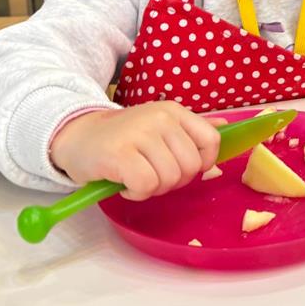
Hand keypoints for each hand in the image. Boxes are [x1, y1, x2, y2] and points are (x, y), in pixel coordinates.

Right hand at [50, 102, 223, 200]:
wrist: (76, 135)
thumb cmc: (122, 137)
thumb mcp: (159, 126)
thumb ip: (190, 129)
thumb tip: (227, 126)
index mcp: (173, 111)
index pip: (211, 140)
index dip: (203, 163)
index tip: (183, 168)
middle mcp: (159, 118)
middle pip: (191, 166)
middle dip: (174, 181)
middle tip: (152, 175)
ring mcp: (140, 134)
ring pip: (170, 178)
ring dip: (153, 188)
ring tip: (136, 178)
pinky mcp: (120, 154)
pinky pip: (146, 186)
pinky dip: (137, 193)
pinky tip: (125, 184)